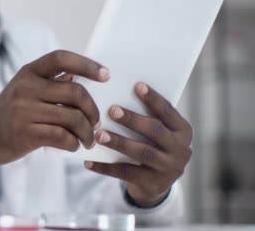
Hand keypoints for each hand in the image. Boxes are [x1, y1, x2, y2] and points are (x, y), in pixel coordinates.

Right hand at [0, 50, 109, 168]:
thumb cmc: (11, 113)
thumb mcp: (26, 89)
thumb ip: (51, 82)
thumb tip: (80, 75)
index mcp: (29, 72)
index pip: (61, 58)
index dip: (87, 64)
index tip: (106, 75)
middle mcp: (26, 88)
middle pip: (75, 92)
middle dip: (92, 110)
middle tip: (95, 123)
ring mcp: (24, 110)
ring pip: (72, 118)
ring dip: (87, 132)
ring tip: (88, 140)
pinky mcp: (25, 133)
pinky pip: (62, 137)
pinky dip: (74, 144)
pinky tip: (73, 146)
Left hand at [85, 82, 192, 206]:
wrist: (156, 184)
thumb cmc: (150, 145)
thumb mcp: (156, 132)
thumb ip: (145, 115)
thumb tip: (115, 90)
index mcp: (183, 131)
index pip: (168, 111)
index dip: (153, 99)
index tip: (137, 85)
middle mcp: (181, 150)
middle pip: (155, 131)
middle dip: (133, 119)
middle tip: (112, 110)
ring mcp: (169, 169)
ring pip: (142, 152)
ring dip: (119, 142)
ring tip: (99, 134)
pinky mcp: (154, 185)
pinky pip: (126, 174)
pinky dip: (105, 168)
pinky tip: (88, 162)